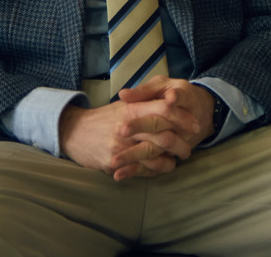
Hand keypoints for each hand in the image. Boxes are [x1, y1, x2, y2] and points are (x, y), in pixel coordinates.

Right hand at [58, 77, 202, 180]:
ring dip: (170, 159)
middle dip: (181, 142)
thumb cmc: (105, 118)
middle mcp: (128, 126)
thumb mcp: (125, 105)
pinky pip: (141, 169)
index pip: (164, 109)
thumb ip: (146, 102)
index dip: (183, 117)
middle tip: (190, 146)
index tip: (195, 124)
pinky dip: (155, 170)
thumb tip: (173, 100)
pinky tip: (162, 167)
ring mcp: (121, 146)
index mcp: (133, 108)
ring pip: (155, 155)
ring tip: (178, 159)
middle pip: (163, 134)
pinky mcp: (114, 162)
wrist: (75, 132)